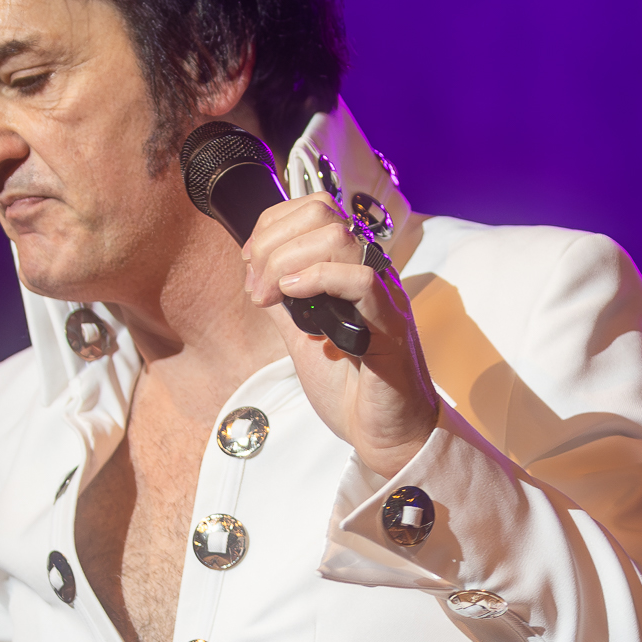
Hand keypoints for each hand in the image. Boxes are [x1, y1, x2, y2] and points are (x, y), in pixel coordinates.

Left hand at [244, 195, 438, 476]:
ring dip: (287, 261)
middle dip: (273, 243)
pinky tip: (294, 296)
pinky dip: (319, 278)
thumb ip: (286, 304)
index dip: (272, 226)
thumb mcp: (301, 337)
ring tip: (270, 296)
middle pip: (322, 214)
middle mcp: (371, 272)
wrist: (383, 432)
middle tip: (257, 288)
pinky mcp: (390, 324)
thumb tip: (258, 274)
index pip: (314, 209)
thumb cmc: (350, 388)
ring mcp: (384, 294)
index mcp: (351, 268)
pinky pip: (361, 280)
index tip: (250, 265)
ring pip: (338, 237)